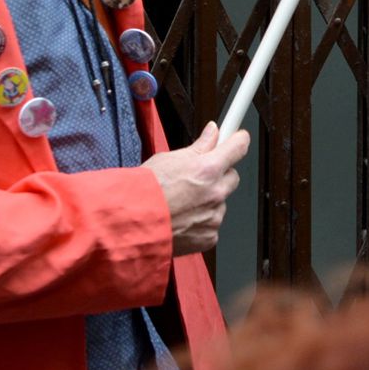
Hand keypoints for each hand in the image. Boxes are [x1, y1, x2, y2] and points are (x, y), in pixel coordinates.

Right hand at [143, 122, 249, 254]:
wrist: (129, 225)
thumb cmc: (143, 192)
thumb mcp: (169, 159)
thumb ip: (198, 147)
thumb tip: (213, 133)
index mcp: (208, 169)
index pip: (239, 147)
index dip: (238, 140)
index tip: (238, 138)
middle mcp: (216, 192)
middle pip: (232, 176)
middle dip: (220, 174)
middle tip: (199, 177)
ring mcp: (214, 216)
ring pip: (221, 202)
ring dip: (208, 201)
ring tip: (181, 203)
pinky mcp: (209, 237)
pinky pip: (212, 224)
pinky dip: (201, 222)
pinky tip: (182, 219)